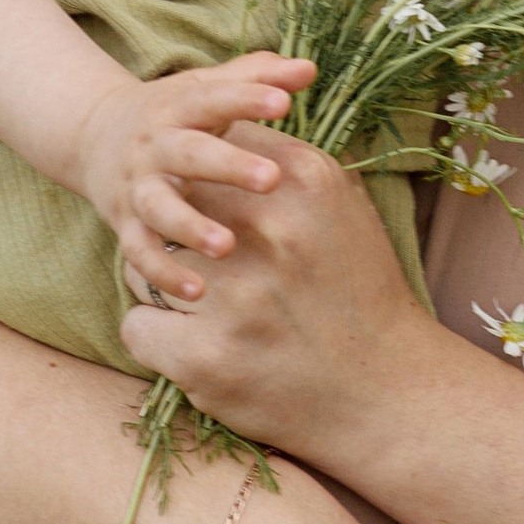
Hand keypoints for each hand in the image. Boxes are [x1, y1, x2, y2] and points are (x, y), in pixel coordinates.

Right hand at [71, 54, 315, 301]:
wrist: (94, 136)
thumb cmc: (174, 113)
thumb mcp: (206, 88)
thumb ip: (257, 77)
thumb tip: (309, 68)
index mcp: (179, 108)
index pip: (214, 98)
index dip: (247, 98)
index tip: (284, 103)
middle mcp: (155, 146)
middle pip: (189, 153)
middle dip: (228, 165)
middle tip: (272, 178)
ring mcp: (137, 187)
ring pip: (159, 208)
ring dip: (190, 227)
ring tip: (226, 246)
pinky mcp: (125, 225)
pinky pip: (141, 254)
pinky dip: (165, 273)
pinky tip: (199, 292)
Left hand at [123, 133, 435, 466]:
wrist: (387, 393)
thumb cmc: (361, 294)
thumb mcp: (343, 209)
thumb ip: (286, 165)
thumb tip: (226, 130)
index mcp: (302, 182)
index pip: (209, 143)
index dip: (199, 174)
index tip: (208, 202)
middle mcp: (266, 230)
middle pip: (169, 197)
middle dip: (173, 224)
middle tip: (201, 258)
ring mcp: (232, 295)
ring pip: (142, 262)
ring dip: (161, 282)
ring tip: (206, 306)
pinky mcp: (204, 358)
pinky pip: (136, 325)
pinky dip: (157, 337)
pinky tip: (194, 345)